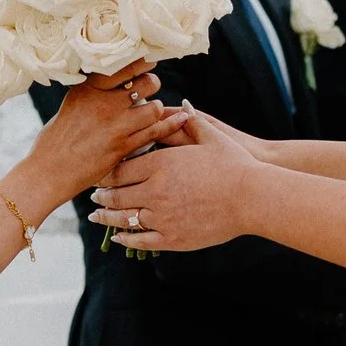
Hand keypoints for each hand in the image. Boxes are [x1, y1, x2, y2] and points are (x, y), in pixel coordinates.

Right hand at [20, 62, 176, 209]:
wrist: (49, 171)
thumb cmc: (57, 138)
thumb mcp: (73, 103)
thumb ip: (95, 91)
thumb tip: (117, 77)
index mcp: (89, 87)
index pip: (124, 65)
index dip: (142, 61)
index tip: (148, 59)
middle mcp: (103, 102)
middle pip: (146, 82)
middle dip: (152, 83)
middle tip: (149, 88)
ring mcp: (115, 125)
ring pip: (154, 107)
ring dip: (157, 108)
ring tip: (151, 112)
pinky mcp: (123, 147)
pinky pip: (155, 132)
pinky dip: (170, 125)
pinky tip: (180, 119)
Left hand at [85, 108, 261, 250]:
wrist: (252, 197)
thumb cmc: (234, 164)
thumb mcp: (212, 137)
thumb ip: (191, 122)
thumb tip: (183, 105)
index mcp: (159, 165)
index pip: (119, 170)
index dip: (105, 173)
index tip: (98, 173)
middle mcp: (155, 191)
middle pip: (116, 195)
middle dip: (101, 195)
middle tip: (93, 194)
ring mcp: (162, 217)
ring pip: (124, 219)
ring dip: (107, 217)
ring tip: (98, 215)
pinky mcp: (173, 238)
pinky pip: (141, 240)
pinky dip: (126, 239)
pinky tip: (118, 237)